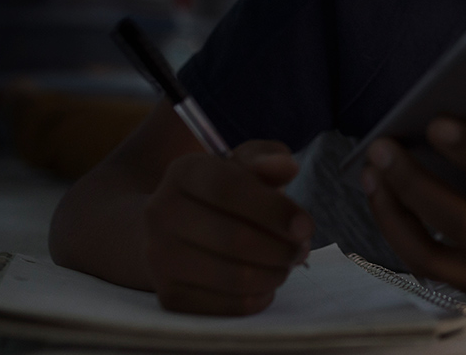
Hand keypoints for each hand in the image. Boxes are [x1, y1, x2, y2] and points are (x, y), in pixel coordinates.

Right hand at [143, 140, 313, 314]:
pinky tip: (265, 282)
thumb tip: (287, 166)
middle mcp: (161, 213)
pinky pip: (228, 306)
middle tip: (301, 248)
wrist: (173, 229)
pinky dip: (258, 297)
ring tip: (286, 264)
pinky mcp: (169, 296)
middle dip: (281, 248)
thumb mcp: (242, 165)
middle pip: (234, 239)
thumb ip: (266, 159)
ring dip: (274, 274)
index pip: (229, 188)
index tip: (306, 225)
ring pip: (234, 277)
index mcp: (183, 171)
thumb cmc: (221, 194)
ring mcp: (160, 258)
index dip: (274, 209)